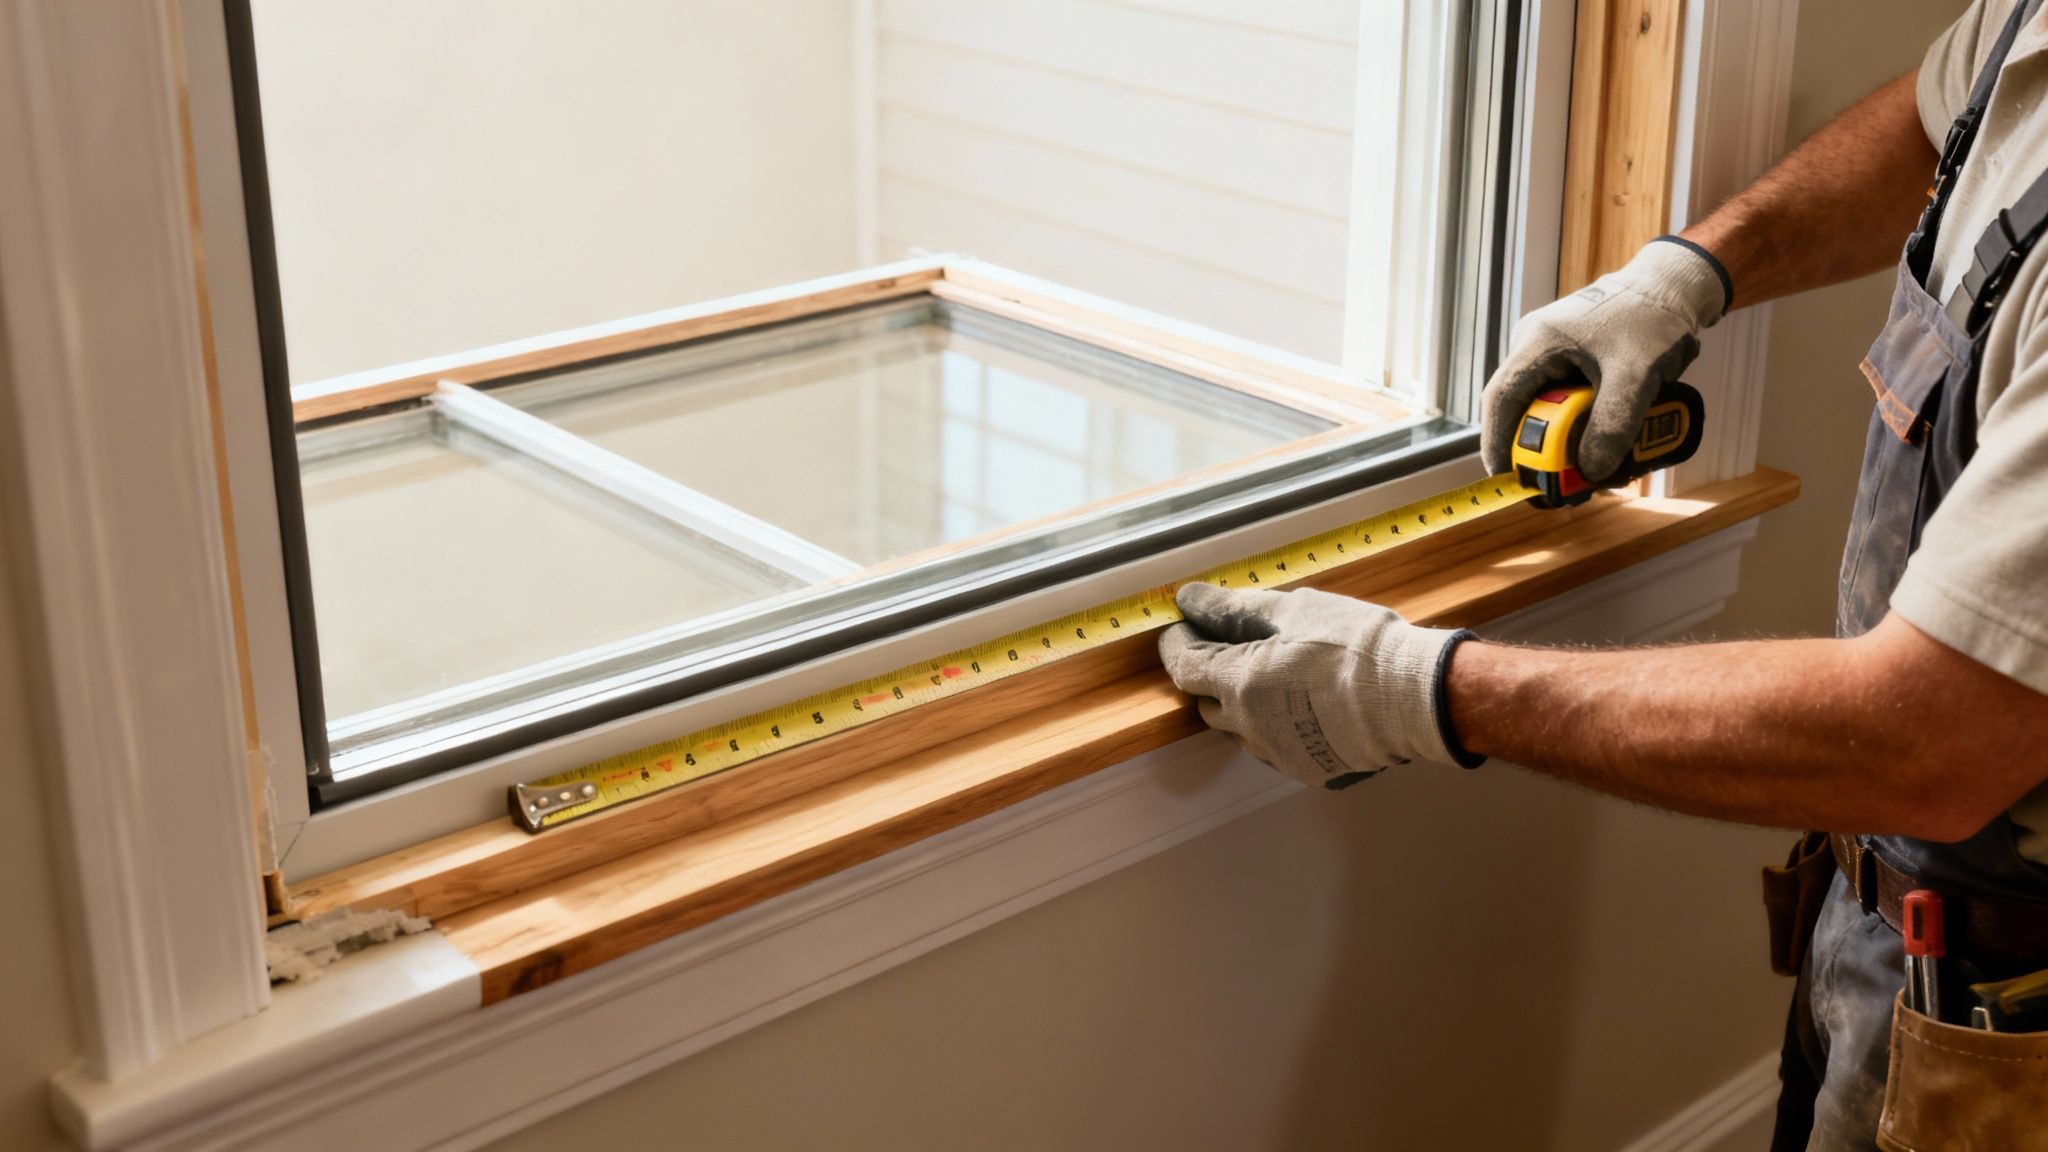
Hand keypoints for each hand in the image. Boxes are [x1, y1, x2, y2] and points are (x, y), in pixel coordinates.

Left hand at [1157, 583, 1481, 789]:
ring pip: (1241, 729)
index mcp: (1239, 681)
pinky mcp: (1307, 769)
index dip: (1178, 644)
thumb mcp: (1293, 609)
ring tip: (1280, 677)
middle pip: (1206, 704)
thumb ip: (1235, 607)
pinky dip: (1279, 727)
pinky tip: (1309, 706)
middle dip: (1211, 677)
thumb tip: (1190, 600)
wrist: (1412, 696)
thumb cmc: (1355, 645)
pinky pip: (1277, 748)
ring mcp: (1278, 753)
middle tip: (1237, 649)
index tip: (1186, 628)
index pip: (1183, 667)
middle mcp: (1249, 725)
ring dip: (1245, 705)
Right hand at [1481, 238, 1728, 480]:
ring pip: (1542, 407)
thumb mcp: (1636, 375)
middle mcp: (1535, 346)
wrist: (1673, 288)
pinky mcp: (1569, 361)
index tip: (1507, 477)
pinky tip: (1602, 442)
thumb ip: (1613, 423)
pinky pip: (1562, 400)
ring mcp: (1550, 353)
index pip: (1501, 398)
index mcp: (1538, 341)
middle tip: (1556, 482)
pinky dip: (1578, 425)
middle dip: (1536, 449)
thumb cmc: (1653, 319)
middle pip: (1520, 408)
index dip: (1496, 441)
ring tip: (1590, 468)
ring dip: (1562, 439)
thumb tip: (1591, 471)